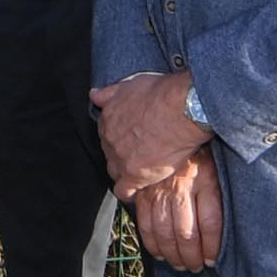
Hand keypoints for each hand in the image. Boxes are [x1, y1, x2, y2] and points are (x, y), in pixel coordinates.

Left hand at [92, 68, 208, 194]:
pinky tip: (136, 191)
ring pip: (115, 171)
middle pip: (111, 152)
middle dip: (122, 153)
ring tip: (142, 170)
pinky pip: (123, 190)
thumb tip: (94, 95)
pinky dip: (129, 192)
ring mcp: (120, 158)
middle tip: (141, 152)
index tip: (131, 138)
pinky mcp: (134, 175)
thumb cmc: (163, 93)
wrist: (182, 110)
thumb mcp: (131, 85)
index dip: (120, 137)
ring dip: (125, 171)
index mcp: (108, 117)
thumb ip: (110, 93)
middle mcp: (110, 138)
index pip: (107, 133)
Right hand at [129, 153, 222, 270]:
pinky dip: (152, 243)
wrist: (170, 121)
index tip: (212, 260)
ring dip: (173, 254)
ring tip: (180, 265)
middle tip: (195, 268)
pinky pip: (145, 223)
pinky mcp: (142, 191)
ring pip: (165, 232)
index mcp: (205, 179)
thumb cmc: (198, 145)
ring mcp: (159, 190)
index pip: (211, 223)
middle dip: (192, 257)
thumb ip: (219, 190)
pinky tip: (160, 253)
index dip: (212, 247)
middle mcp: (182, 187)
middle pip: (187, 233)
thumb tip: (225, 224)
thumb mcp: (217, 161)